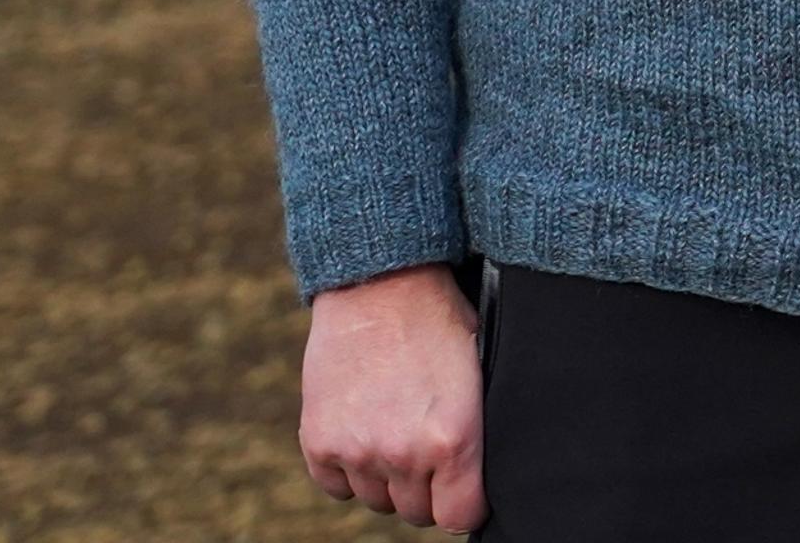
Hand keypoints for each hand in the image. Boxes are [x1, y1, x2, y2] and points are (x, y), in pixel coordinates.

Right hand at [298, 263, 484, 529]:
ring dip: (387, 478)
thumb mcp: (481, 372)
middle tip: (427, 446)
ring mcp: (356, 450)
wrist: (381, 283)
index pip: (460, 517)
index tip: (464, 488)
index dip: (465, 504)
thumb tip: (478, 476)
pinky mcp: (318, 442)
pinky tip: (363, 432)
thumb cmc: (440, 321)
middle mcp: (403, 454)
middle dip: (426, 488)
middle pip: (416, 511)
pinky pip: (336, 486)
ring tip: (395, 429)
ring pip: (376, 499)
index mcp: (453, 439)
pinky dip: (348, 469)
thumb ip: (477, 432)